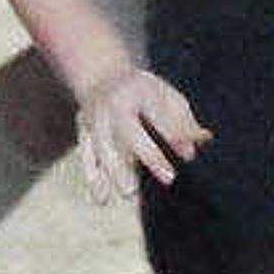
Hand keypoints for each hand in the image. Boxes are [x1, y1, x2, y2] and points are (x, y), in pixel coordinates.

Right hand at [74, 63, 205, 202]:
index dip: (172, 135)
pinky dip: (93, 177)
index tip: (184, 160)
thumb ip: (183, 123)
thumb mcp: (168, 97)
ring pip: (104, 147)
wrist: (99, 74)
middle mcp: (113, 104)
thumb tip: (189, 154)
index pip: (158, 115)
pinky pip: (87, 156)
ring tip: (129, 193)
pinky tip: (101, 199)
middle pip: (128, 132)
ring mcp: (95, 118)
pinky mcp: (83, 132)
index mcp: (139, 90)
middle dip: (147, 155)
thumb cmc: (144, 92)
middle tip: (167, 179)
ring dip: (115, 171)